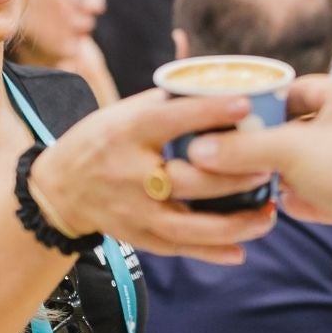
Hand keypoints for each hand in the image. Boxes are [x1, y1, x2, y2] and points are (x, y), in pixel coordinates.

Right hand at [29, 90, 277, 264]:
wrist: (60, 189)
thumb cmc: (103, 140)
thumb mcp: (124, 112)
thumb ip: (169, 102)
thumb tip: (219, 81)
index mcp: (127, 131)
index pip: (170, 119)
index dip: (207, 112)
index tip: (244, 105)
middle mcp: (130, 172)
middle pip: (188, 179)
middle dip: (234, 176)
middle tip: (271, 167)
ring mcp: (134, 210)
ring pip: (190, 225)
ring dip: (234, 223)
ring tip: (268, 215)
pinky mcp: (138, 236)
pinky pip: (180, 248)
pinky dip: (213, 251)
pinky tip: (242, 248)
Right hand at [186, 77, 331, 255]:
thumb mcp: (287, 150)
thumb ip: (242, 149)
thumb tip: (200, 151)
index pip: (298, 89)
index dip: (266, 102)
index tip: (238, 118)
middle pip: (306, 128)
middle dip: (273, 143)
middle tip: (240, 153)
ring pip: (319, 164)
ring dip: (289, 174)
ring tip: (257, 181)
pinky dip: (308, 199)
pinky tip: (285, 206)